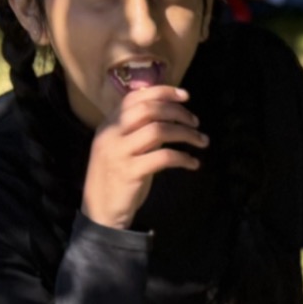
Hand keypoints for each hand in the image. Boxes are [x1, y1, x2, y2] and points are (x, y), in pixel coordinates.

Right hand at [81, 84, 205, 229]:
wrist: (100, 211)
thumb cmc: (117, 178)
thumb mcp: (123, 148)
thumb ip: (140, 130)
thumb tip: (169, 113)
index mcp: (108, 124)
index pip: (135, 97)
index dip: (162, 92)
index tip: (185, 95)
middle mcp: (111, 134)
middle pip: (149, 109)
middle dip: (178, 112)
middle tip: (196, 123)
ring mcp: (119, 152)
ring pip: (158, 130)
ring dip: (186, 134)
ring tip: (202, 141)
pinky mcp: (130, 172)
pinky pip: (163, 157)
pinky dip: (183, 158)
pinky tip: (193, 163)